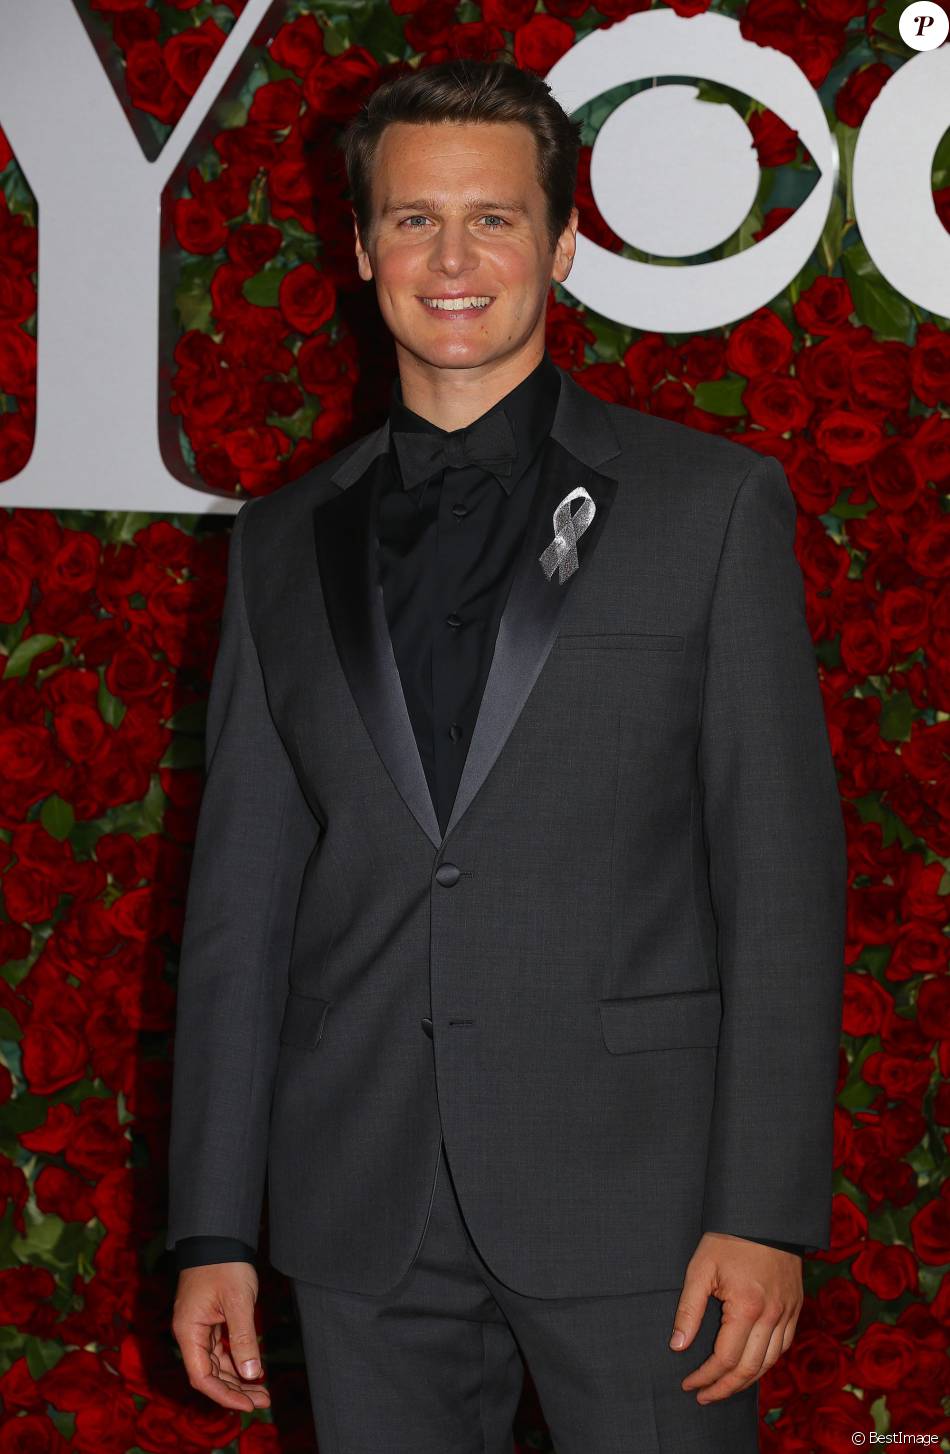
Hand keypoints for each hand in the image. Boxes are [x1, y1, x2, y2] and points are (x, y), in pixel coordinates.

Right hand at [172, 1261, 270, 1410]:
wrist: (218, 1236)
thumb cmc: (224, 1265)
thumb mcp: (238, 1301)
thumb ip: (244, 1338)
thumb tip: (252, 1374)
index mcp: (188, 1331)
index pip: (202, 1376)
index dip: (224, 1395)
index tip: (248, 1404)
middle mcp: (189, 1333)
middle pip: (210, 1374)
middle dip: (236, 1390)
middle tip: (264, 1400)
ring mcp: (199, 1327)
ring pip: (216, 1363)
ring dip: (238, 1378)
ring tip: (263, 1391)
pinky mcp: (209, 1320)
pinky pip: (220, 1349)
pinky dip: (236, 1361)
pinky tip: (253, 1369)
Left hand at [669, 1233, 802, 1403]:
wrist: (765, 1215)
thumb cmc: (728, 1239)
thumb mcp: (700, 1269)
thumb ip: (689, 1310)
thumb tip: (677, 1345)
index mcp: (747, 1308)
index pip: (725, 1359)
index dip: (705, 1377)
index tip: (688, 1383)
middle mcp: (772, 1316)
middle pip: (749, 1369)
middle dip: (723, 1388)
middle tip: (703, 1396)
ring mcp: (787, 1313)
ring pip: (769, 1362)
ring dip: (746, 1381)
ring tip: (723, 1386)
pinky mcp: (795, 1307)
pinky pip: (783, 1346)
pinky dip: (766, 1362)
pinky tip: (751, 1365)